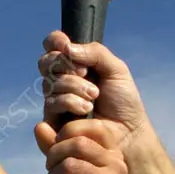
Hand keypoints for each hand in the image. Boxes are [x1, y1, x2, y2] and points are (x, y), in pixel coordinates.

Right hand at [34, 31, 149, 155]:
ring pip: (49, 83)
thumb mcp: (116, 70)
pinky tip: (86, 109)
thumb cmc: (124, 101)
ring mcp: (56, 100)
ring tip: (94, 97)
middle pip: (45, 62)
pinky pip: (51, 103)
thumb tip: (67, 48)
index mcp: (76, 64)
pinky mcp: (54, 120)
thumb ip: (95, 52)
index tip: (66, 45)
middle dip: (65, 65)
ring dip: (73, 86)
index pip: (53, 44)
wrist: (128, 132)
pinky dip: (69, 102)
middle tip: (86, 73)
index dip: (55, 41)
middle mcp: (62, 80)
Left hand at [45, 118, 127, 173]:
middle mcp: (117, 165)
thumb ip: (52, 145)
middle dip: (54, 157)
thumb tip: (39, 125)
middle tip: (52, 172)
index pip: (89, 126)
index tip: (58, 152)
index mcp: (113, 152)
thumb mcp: (62, 166)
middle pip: (75, 144)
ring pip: (69, 164)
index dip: (65, 135)